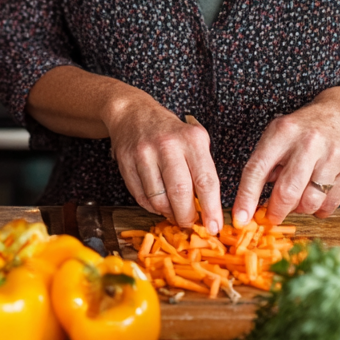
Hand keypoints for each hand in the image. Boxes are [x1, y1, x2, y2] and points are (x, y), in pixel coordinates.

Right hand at [105, 98, 222, 234]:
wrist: (133, 113)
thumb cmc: (170, 132)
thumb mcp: (194, 141)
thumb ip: (202, 171)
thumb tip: (209, 211)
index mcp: (192, 139)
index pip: (206, 181)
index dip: (211, 209)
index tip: (214, 227)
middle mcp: (167, 144)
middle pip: (180, 193)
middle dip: (186, 216)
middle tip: (189, 223)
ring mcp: (143, 152)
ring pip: (157, 199)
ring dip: (167, 213)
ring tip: (173, 213)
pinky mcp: (125, 161)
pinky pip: (140, 196)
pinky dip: (151, 206)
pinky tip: (158, 203)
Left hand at [233, 98, 339, 225]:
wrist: (335, 117)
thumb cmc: (297, 132)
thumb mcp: (273, 138)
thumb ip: (262, 166)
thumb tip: (250, 205)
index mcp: (282, 132)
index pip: (258, 169)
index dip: (247, 197)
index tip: (241, 218)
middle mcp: (308, 142)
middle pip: (288, 191)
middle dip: (276, 211)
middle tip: (272, 217)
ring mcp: (332, 155)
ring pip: (310, 201)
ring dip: (298, 210)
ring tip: (295, 202)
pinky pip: (330, 204)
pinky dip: (318, 210)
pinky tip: (313, 199)